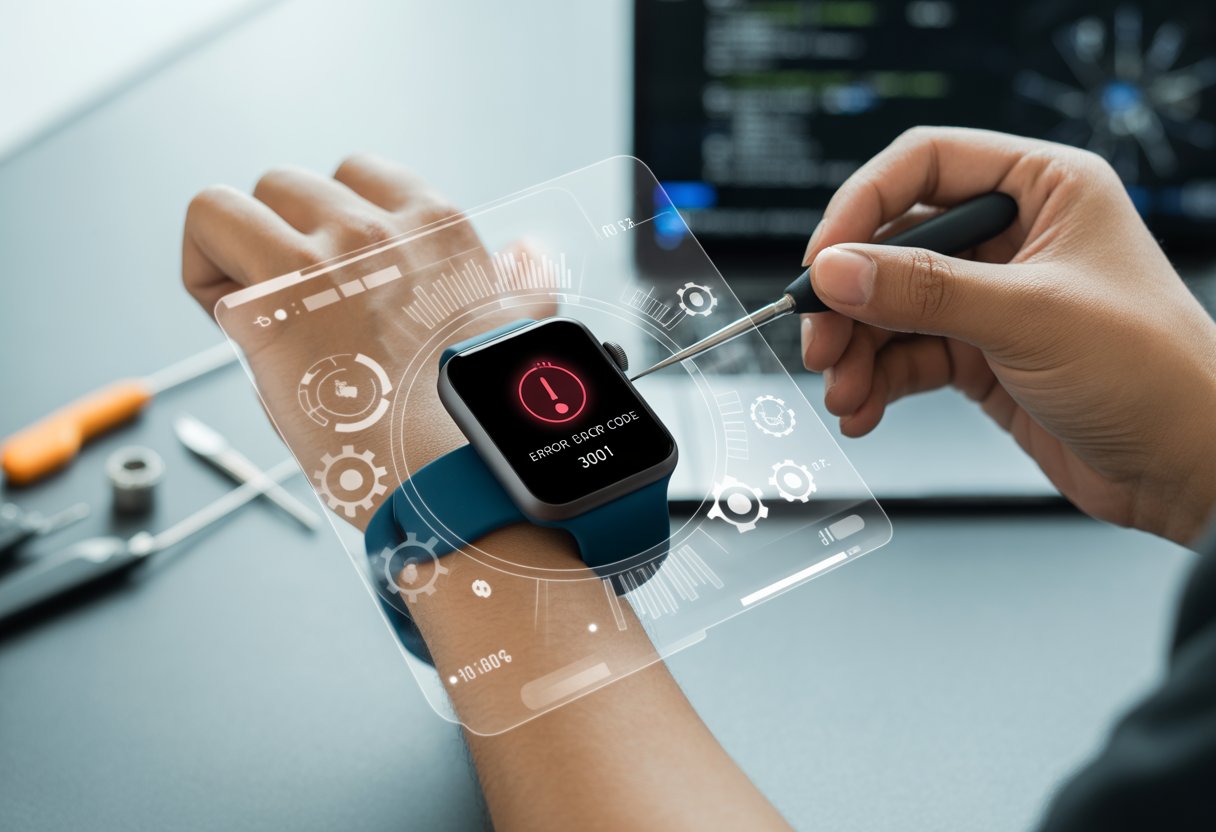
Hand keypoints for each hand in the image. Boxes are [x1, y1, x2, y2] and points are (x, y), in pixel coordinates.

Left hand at [181, 154, 547, 527]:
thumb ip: (517, 283)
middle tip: (294, 307)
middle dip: (276, 238)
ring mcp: (324, 259)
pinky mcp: (273, 299)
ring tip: (257, 315)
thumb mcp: (517, 330)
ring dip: (230, 252)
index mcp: (440, 228)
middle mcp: (379, 229)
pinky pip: (208, 234)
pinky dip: (204, 279)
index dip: (331, 223)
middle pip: (287, 185)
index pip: (358, 173)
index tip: (336, 279)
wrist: (459, 476)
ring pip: (233, 202)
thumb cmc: (482, 420)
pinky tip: (240, 334)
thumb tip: (527, 253)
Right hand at [801, 127, 1215, 544]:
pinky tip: (864, 410)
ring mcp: (993, 297)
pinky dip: (877, 383)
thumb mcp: (1029, 316)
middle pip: (894, 244)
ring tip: (844, 392)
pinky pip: (906, 356)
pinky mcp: (981, 354)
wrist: (1188, 467)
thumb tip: (836, 268)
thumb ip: (924, 288)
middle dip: (851, 299)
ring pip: (892, 307)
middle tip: (821, 342)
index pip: (925, 165)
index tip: (823, 260)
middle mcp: (1013, 236)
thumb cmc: (1154, 372)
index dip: (862, 206)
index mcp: (1043, 188)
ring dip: (857, 351)